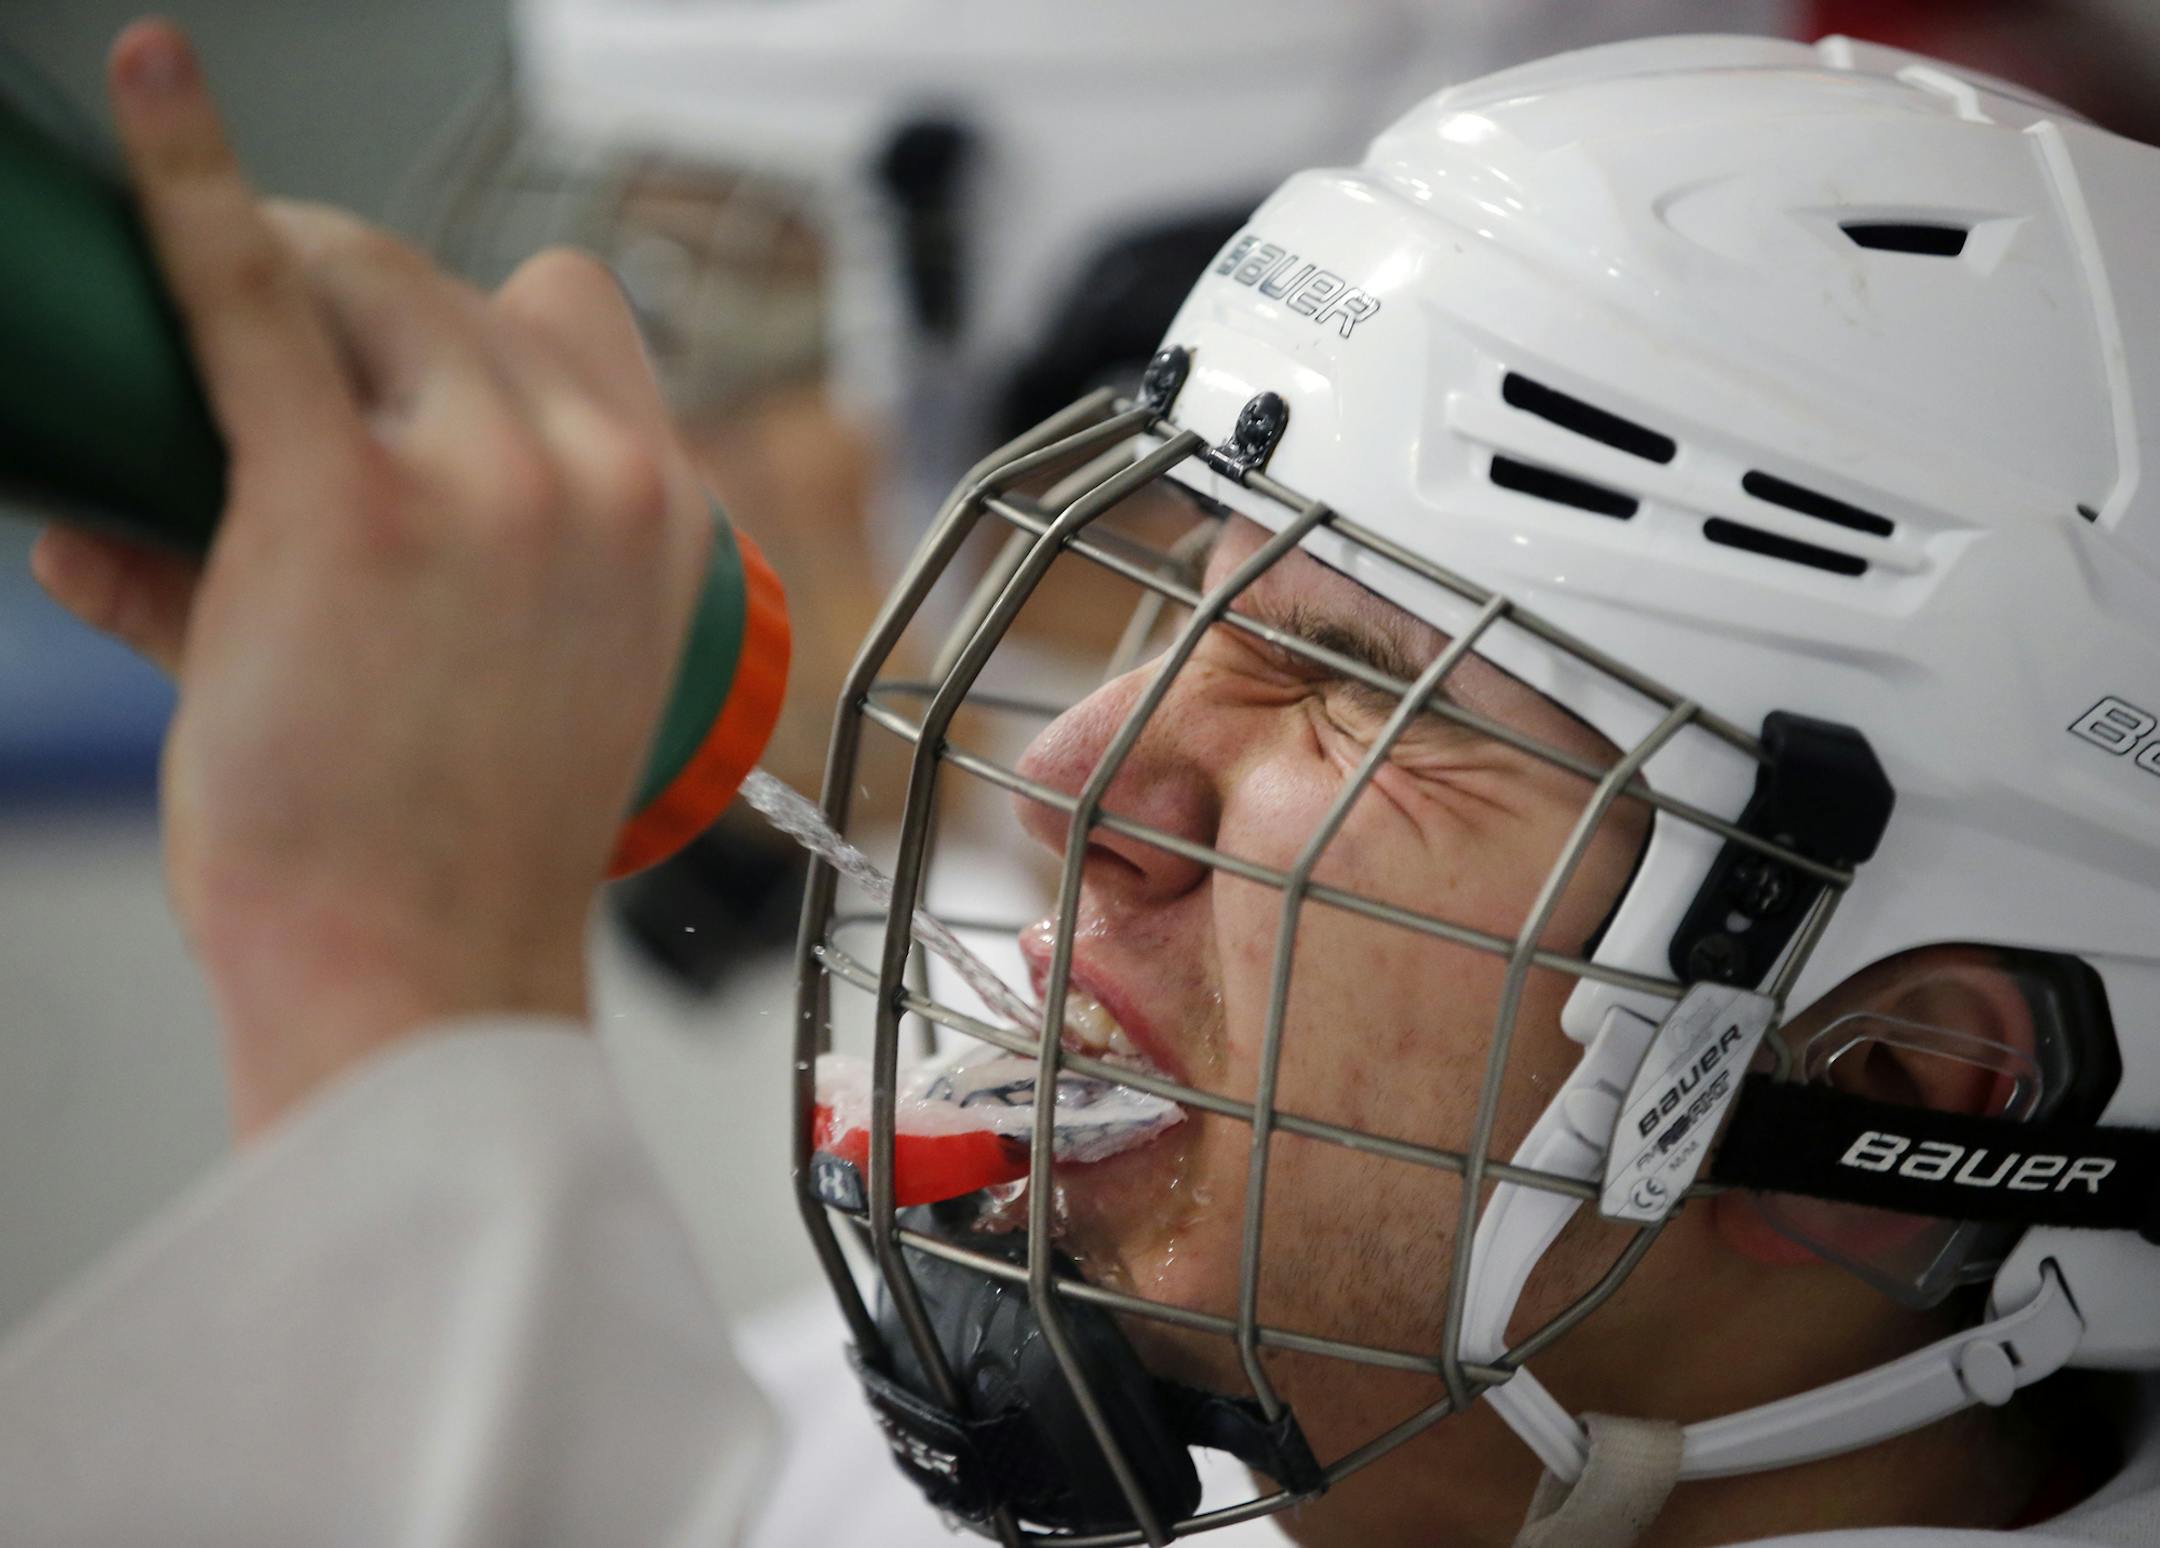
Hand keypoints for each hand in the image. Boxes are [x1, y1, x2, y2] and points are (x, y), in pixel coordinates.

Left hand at [30, 21, 713, 1138]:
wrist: (426, 976)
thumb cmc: (461, 855)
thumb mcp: (506, 693)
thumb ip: (373, 573)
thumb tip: (103, 508)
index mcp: (666, 520)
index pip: (570, 314)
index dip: (467, 327)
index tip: (389, 361)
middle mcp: (602, 477)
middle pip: (450, 285)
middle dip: (351, 314)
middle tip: (258, 389)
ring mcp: (488, 477)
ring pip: (360, 273)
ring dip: (279, 288)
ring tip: (201, 382)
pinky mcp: (350, 499)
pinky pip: (252, 292)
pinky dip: (191, 184)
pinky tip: (147, 86)